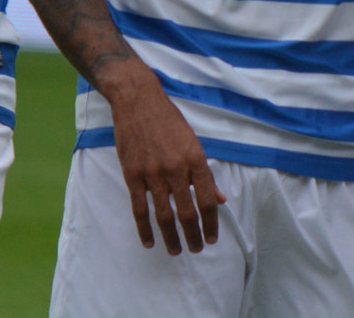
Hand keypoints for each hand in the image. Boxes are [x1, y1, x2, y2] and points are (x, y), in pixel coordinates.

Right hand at [102, 66, 225, 254]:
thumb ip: (206, 174)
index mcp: (195, 159)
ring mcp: (153, 173)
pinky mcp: (133, 174)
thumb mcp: (194, 143)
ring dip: (171, 237)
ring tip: (175, 251)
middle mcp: (176, 169)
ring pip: (163, 215)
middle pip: (187, 212)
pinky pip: (139, 208)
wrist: (138, 101)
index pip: (208, 200)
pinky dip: (144, 229)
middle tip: (196, 249)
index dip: (211, 223)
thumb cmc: (169, 121)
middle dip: (193, 236)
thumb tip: (220, 199)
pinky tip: (149, 242)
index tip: (212, 238)